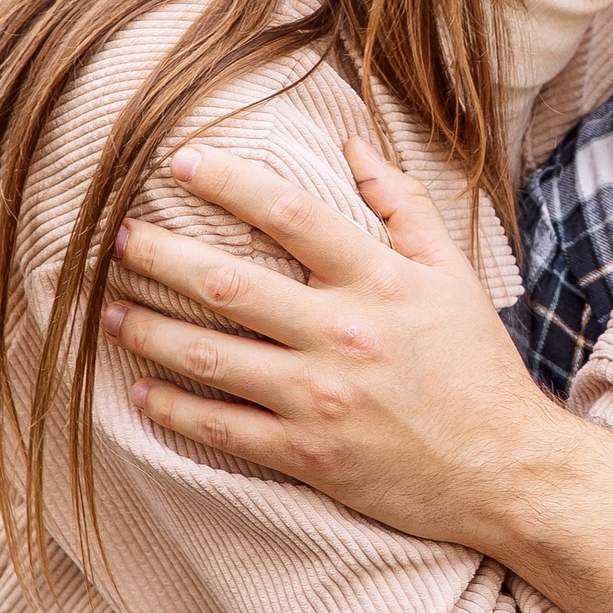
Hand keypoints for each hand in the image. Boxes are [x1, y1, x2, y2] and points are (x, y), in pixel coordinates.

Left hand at [111, 139, 565, 544]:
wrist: (505, 469)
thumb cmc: (477, 364)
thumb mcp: (451, 272)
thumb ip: (402, 204)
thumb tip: (352, 142)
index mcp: (380, 282)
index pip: (290, 215)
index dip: (228, 182)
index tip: (178, 160)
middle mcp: (344, 334)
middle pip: (229, 284)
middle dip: (159, 254)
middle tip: (115, 234)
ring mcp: (320, 398)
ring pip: (210, 357)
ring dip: (148, 329)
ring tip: (107, 309)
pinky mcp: (307, 454)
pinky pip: (221, 429)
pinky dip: (172, 408)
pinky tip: (140, 388)